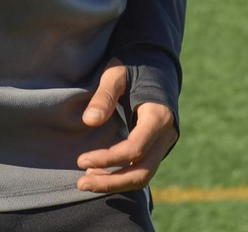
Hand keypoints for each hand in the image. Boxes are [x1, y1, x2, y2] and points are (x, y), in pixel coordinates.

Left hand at [75, 60, 177, 193]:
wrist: (155, 65)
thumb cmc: (133, 66)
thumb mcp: (116, 73)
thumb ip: (104, 95)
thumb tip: (89, 121)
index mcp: (158, 115)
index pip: (135, 148)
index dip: (108, 158)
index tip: (82, 160)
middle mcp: (165, 134)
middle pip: (142, 171)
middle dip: (112, 182)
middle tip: (81, 183)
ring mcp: (163, 143)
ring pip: (143, 175)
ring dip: (115, 183)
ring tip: (86, 182)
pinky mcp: (156, 147)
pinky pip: (141, 169)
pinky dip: (120, 176)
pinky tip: (97, 174)